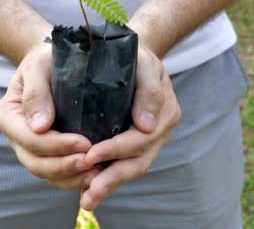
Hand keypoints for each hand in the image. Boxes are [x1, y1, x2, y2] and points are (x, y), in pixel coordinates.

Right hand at [0, 43, 99, 188]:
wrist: (55, 61)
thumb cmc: (46, 59)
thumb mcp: (39, 66)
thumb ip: (37, 92)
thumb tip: (40, 127)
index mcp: (9, 116)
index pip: (29, 140)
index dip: (56, 146)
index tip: (85, 143)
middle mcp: (17, 137)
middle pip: (36, 163)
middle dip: (65, 166)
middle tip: (93, 161)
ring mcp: (32, 149)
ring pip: (48, 174)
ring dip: (72, 177)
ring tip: (97, 173)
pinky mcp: (49, 154)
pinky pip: (59, 175)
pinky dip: (75, 179)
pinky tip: (96, 174)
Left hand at [80, 46, 181, 209]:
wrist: (132, 52)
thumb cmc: (133, 53)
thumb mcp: (141, 60)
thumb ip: (147, 89)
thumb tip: (143, 126)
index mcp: (165, 109)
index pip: (142, 137)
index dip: (117, 149)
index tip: (91, 155)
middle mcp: (161, 127)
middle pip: (139, 159)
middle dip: (113, 177)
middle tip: (89, 192)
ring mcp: (152, 137)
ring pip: (133, 167)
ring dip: (110, 184)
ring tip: (88, 201)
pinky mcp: (138, 142)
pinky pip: (127, 165)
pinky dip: (110, 178)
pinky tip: (90, 191)